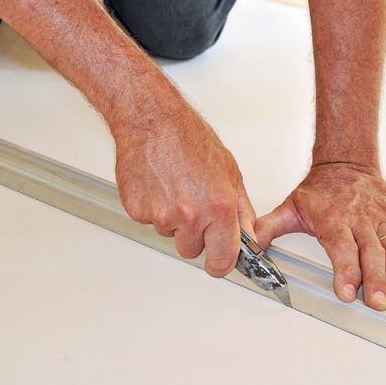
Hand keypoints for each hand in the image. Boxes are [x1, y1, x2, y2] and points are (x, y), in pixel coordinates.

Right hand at [112, 80, 255, 277]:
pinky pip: (150, 221)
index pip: (222, 260)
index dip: (221, 263)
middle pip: (192, 250)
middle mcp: (190, 216)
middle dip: (196, 234)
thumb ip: (241, 211)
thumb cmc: (189, 138)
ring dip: (174, 219)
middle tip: (194, 204)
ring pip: (170, 234)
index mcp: (218, 208)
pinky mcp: (138, 211)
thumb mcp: (230, 173)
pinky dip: (154, 208)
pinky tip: (160, 184)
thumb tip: (247, 236)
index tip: (219, 262)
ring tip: (176, 186)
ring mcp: (161, 215)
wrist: (152, 121)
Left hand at [256, 163, 385, 309]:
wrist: (347, 162)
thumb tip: (246, 245)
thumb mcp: (291, 206)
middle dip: (376, 280)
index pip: (342, 248)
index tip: (347, 291)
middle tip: (379, 302)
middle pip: (370, 254)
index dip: (345, 271)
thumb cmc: (321, 189)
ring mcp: (382, 221)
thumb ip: (269, 227)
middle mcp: (360, 221)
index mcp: (334, 220)